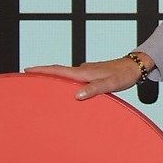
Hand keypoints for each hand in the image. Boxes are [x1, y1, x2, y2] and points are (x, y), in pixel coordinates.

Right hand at [24, 53, 153, 99]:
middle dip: (42, 73)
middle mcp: (83, 70)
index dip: (41, 70)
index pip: (58, 70)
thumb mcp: (110, 84)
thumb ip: (94, 89)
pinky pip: (74, 78)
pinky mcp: (91, 74)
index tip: (26, 69)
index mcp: (84, 72)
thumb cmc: (124, 75)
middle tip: (26, 78)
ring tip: (41, 85)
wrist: (135, 67)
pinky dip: (65, 81)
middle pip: (58, 71)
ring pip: (66, 75)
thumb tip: (77, 95)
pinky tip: (65, 89)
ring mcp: (87, 72)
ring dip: (53, 78)